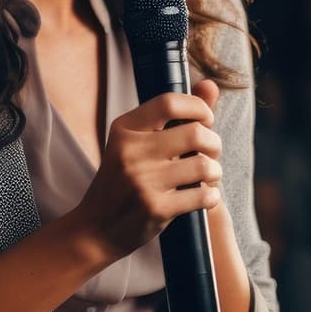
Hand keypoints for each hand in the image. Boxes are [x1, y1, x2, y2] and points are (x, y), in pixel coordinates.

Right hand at [72, 79, 222, 262]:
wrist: (95, 228)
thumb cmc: (122, 180)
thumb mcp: (136, 142)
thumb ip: (175, 114)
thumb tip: (211, 84)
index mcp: (124, 129)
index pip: (169, 102)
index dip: (198, 108)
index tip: (205, 120)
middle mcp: (130, 151)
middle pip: (195, 132)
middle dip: (214, 142)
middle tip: (211, 152)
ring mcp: (142, 181)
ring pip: (204, 165)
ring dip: (215, 171)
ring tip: (208, 176)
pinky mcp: (155, 209)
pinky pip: (203, 195)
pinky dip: (211, 196)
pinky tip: (204, 196)